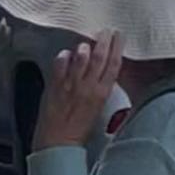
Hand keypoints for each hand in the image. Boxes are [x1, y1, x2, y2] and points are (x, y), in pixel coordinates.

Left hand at [33, 31, 122, 151]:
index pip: (113, 65)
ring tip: (86, 44)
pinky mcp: (56, 85)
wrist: (58, 142)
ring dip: (84, 47)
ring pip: (81, 58)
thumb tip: (101, 75)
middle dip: (103, 41)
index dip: (117, 48)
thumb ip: (99, 91)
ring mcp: (71, 85)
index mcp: (102, 94)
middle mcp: (88, 87)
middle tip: (105, 32)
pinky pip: (60, 64)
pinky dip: (64, 56)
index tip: (118, 37)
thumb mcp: (97, 110)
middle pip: (99, 57)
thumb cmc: (78, 131)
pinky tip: (66, 54)